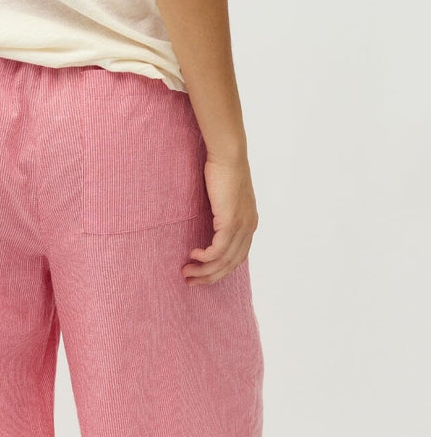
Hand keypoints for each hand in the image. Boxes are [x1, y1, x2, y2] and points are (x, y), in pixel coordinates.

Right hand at [182, 152, 258, 284]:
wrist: (228, 155)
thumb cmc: (222, 171)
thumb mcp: (224, 198)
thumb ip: (221, 215)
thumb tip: (207, 226)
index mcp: (250, 224)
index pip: (237, 258)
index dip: (220, 271)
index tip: (201, 275)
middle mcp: (249, 228)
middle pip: (231, 265)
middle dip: (210, 277)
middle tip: (191, 282)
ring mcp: (242, 226)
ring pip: (224, 260)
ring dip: (204, 270)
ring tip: (186, 272)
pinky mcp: (231, 222)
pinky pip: (218, 250)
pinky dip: (205, 257)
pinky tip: (193, 255)